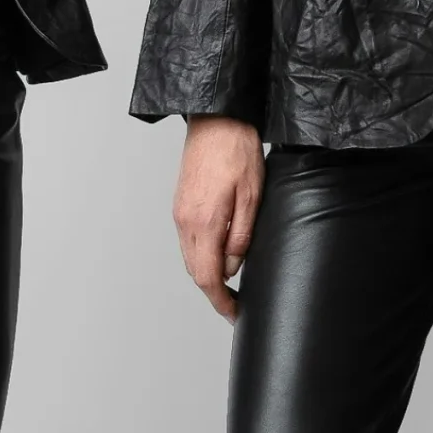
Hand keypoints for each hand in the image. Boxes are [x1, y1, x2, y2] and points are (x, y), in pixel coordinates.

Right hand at [174, 116, 265, 319]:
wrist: (216, 119)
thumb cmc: (237, 151)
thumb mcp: (252, 196)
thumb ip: (241, 236)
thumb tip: (232, 266)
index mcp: (204, 222)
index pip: (208, 277)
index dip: (220, 301)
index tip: (233, 314)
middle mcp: (186, 221)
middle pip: (196, 271)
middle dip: (214, 292)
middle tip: (235, 304)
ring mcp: (180, 213)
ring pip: (190, 257)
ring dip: (207, 274)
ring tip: (230, 283)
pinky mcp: (181, 204)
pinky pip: (188, 241)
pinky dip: (201, 256)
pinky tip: (218, 255)